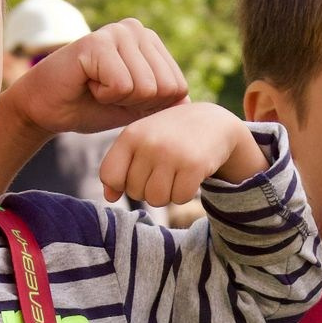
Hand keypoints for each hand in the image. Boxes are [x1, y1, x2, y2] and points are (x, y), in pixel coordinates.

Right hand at [2, 18, 188, 139]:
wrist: (46, 109)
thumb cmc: (91, 106)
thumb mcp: (137, 107)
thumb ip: (164, 102)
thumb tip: (191, 105)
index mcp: (151, 42)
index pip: (179, 88)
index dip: (150, 106)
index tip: (122, 97)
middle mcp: (137, 30)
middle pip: (165, 88)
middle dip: (136, 103)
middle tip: (107, 92)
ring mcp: (118, 33)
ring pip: (145, 88)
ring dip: (117, 99)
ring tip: (97, 86)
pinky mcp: (98, 43)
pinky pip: (122, 85)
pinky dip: (103, 95)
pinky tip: (87, 83)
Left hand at [101, 104, 263, 206]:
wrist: (212, 123)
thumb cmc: (169, 137)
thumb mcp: (141, 142)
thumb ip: (120, 167)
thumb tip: (110, 198)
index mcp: (130, 135)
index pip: (109, 175)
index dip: (121, 184)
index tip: (136, 174)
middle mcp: (149, 143)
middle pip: (135, 192)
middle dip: (148, 188)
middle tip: (163, 171)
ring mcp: (172, 154)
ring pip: (156, 199)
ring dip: (166, 194)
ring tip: (174, 174)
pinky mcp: (194, 165)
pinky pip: (180, 198)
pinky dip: (184, 193)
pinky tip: (189, 176)